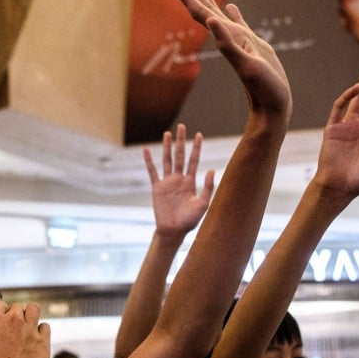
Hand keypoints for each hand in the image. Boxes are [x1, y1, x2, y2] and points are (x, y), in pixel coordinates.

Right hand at [0, 302, 50, 357]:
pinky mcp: (44, 342)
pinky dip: (41, 332)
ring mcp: (29, 330)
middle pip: (17, 307)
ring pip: (34, 309)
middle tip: (14, 332)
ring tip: (27, 331)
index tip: (2, 323)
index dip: (1, 314)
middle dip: (16, 316)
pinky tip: (36, 343)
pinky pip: (45, 327)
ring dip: (30, 317)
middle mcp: (11, 321)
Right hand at [144, 124, 213, 239]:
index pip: (194, 161)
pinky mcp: (157, 188)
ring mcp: (167, 182)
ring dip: (167, 147)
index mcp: (190, 182)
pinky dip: (149, 161)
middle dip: (181, 141)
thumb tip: (212, 169)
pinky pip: (152, 171)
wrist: (173, 231)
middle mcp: (179, 179)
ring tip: (167, 133)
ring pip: (167, 160)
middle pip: (180, 156)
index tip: (199, 135)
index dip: (196, 148)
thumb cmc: (189, 221)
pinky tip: (146, 150)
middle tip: (182, 127)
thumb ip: (208, 187)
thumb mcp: (203, 204)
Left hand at [164, 0, 291, 120]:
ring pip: (219, 14)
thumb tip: (212, 22)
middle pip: (205, 10)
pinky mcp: (253, 47)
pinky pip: (239, 25)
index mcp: (225, 38)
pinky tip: (230, 7)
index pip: (200, 12)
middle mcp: (229, 38)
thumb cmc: (263, 89)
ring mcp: (240, 42)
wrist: (273, 108)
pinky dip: (233, 15)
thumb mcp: (247, 65)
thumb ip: (229, 44)